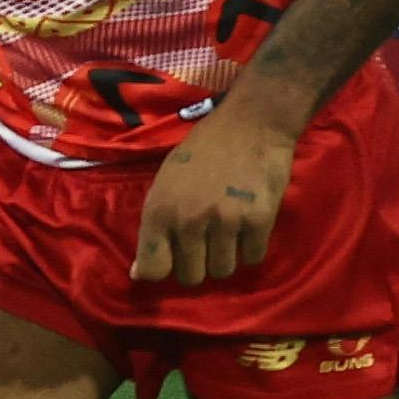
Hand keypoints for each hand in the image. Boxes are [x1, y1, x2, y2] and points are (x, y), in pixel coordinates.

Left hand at [132, 107, 302, 287]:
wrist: (252, 122)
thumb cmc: (203, 149)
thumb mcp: (165, 182)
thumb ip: (154, 226)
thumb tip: (139, 273)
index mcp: (160, 210)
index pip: (152, 269)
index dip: (162, 269)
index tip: (173, 260)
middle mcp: (189, 220)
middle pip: (191, 277)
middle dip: (198, 263)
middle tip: (206, 241)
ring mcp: (225, 221)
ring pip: (223, 271)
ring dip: (225, 257)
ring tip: (228, 232)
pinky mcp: (258, 220)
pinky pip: (252, 257)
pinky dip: (251, 247)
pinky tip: (248, 225)